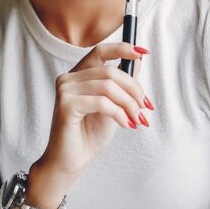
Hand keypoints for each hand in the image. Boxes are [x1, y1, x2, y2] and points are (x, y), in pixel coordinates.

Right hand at [35, 42, 153, 188]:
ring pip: (108, 86)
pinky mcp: (66, 105)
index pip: (101, 51)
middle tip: (144, 107)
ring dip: (129, 104)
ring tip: (136, 119)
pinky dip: (118, 113)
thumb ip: (122, 83)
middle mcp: (69, 78)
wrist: (72, 160)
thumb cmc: (90, 133)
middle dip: (134, 89)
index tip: (143, 52)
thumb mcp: (114, 104)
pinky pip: (102, 102)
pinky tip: (125, 124)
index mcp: (79, 74)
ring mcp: (65, 90)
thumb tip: (138, 60)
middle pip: (110, 71)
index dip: (123, 48)